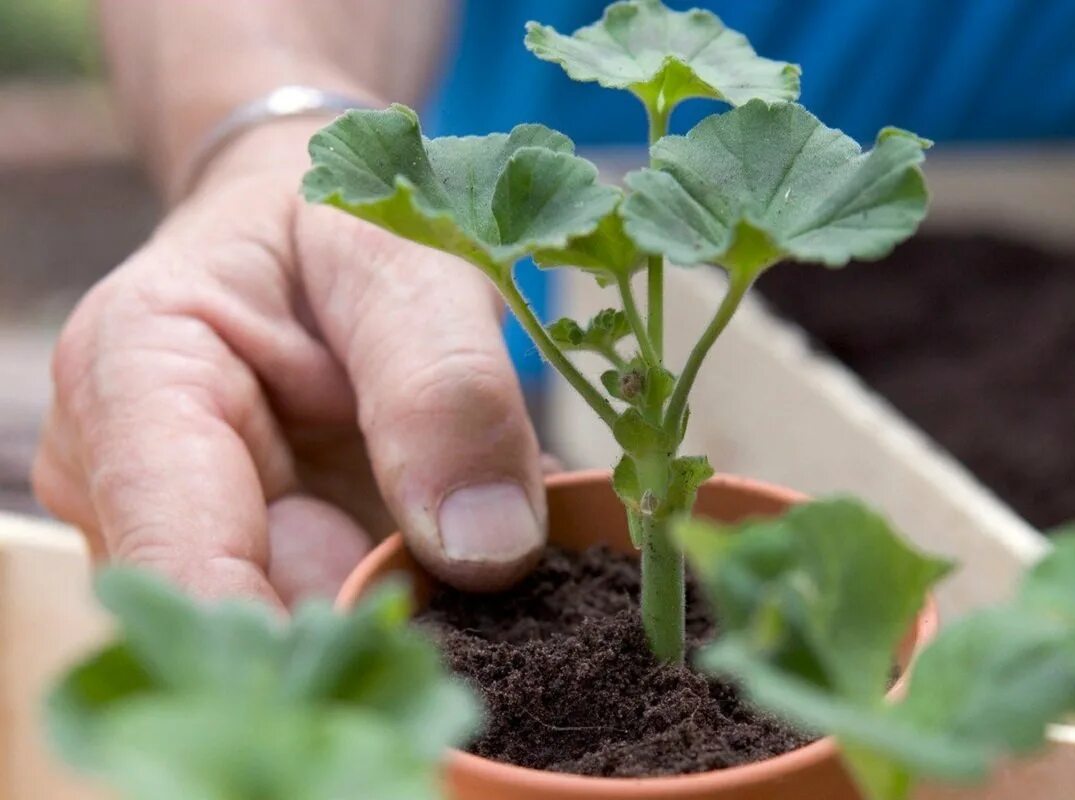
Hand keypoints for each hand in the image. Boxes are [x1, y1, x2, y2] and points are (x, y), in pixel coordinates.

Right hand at [33, 120, 547, 608]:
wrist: (318, 227)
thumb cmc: (349, 220)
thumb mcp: (411, 265)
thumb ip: (445, 386)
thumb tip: (486, 551)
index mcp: (134, 376)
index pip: (181, 563)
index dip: (290, 645)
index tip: (411, 675)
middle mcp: (125, 476)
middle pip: (234, 624)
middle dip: (364, 640)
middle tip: (481, 643)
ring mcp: (178, 529)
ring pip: (282, 640)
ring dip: (394, 627)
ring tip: (487, 590)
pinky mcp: (240, 559)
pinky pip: (321, 620)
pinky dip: (405, 610)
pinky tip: (465, 582)